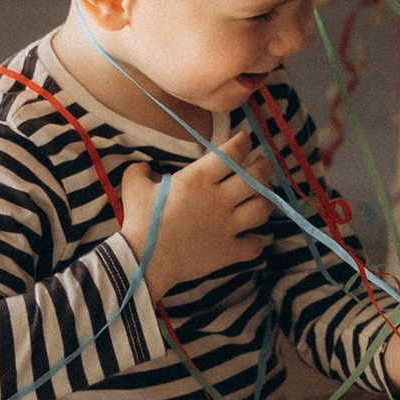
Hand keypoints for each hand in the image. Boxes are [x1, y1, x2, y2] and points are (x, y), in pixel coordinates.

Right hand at [118, 136, 269, 301]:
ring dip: (265, 202)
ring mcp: (227, 227)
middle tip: (261, 164)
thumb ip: (140, 170)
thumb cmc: (140, 221)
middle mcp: (219, 199)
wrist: (142, 260)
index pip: (232, 152)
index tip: (245, 139)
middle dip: (264, 166)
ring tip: (260, 198)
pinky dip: (255, 241)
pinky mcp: (228, 252)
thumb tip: (145, 167)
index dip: (243, 142)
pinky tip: (249, 237)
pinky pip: (255, 245)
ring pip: (262, 209)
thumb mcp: (134, 186)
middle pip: (257, 176)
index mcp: (198, 179)